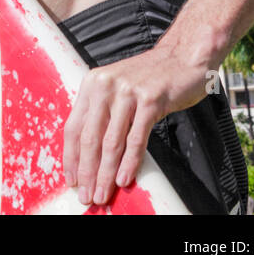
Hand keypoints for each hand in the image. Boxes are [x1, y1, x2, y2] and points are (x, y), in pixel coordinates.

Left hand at [62, 46, 208, 206]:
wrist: (182, 58)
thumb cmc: (150, 79)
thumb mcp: (118, 90)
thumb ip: (104, 115)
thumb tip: (92, 158)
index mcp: (93, 84)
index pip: (74, 127)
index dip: (71, 157)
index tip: (71, 180)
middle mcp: (105, 85)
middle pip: (89, 137)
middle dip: (87, 172)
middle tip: (87, 196)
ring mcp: (127, 92)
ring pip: (111, 141)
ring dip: (105, 173)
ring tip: (103, 194)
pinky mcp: (150, 100)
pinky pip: (136, 138)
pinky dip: (129, 162)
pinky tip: (124, 178)